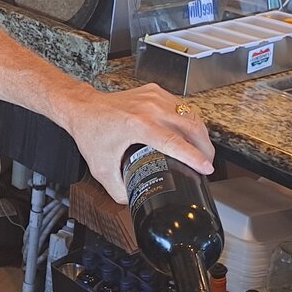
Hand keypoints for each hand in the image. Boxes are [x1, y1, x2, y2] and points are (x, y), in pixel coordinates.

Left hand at [62, 84, 214, 202]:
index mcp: (137, 125)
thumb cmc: (92, 132)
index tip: (206, 169)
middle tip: (207, 163)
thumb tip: (134, 200)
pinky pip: (181, 106)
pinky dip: (188, 120)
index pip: (174, 142)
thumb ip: (118, 189)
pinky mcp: (155, 91)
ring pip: (190, 114)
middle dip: (205, 147)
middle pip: (191, 126)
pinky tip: (188, 133)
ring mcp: (153, 97)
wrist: (84, 108)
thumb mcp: (102, 167)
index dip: (194, 157)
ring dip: (199, 133)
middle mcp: (149, 108)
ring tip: (201, 150)